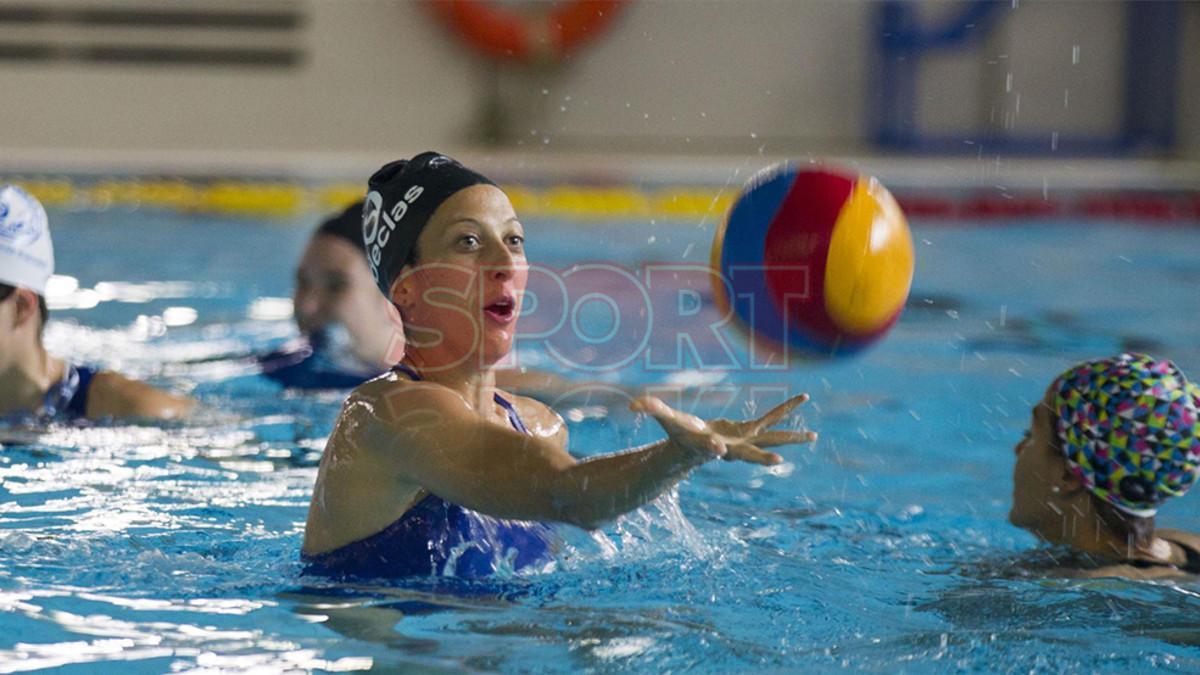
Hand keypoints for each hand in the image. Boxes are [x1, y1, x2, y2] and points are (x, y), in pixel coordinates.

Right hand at [631, 394, 816, 465]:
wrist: (695, 444)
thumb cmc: (680, 433)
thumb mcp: (666, 419)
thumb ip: (652, 409)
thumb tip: (634, 404)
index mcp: (711, 446)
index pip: (711, 449)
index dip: (713, 448)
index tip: (717, 448)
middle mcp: (733, 448)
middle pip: (749, 453)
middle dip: (763, 456)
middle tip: (778, 460)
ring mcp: (745, 440)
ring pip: (771, 437)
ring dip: (791, 437)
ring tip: (814, 436)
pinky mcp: (751, 429)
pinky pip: (772, 418)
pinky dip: (786, 409)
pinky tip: (803, 400)